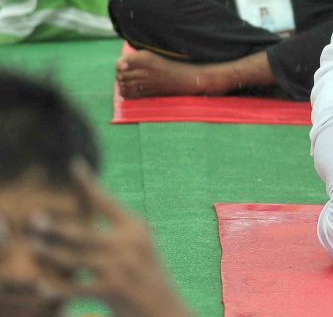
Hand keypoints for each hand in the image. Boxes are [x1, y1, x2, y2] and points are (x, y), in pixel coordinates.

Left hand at [28, 162, 190, 316]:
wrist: (164, 307)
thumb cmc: (146, 275)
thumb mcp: (138, 246)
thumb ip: (116, 234)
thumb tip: (81, 223)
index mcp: (135, 227)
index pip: (107, 201)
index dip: (89, 183)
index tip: (75, 165)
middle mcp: (129, 243)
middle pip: (84, 231)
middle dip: (56, 226)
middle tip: (34, 218)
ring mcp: (121, 267)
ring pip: (76, 258)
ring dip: (51, 252)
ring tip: (32, 246)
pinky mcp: (114, 290)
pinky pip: (77, 288)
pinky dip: (57, 287)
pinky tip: (41, 285)